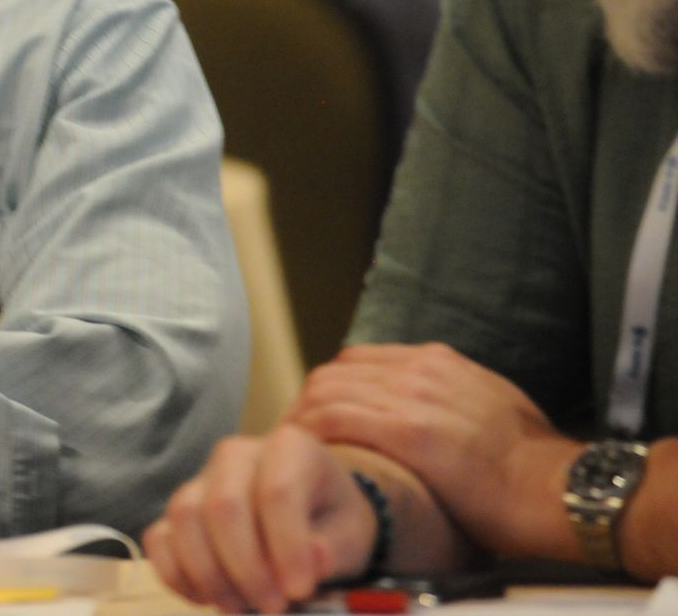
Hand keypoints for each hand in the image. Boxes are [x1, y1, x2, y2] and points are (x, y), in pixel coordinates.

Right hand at [144, 426, 378, 612]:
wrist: (311, 515)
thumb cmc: (332, 520)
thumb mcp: (351, 533)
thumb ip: (335, 547)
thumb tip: (314, 559)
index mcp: (288, 448)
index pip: (277, 492)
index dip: (286, 546)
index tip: (300, 590)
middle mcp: (236, 454)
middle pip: (223, 506)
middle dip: (245, 567)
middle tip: (273, 606)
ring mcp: (200, 480)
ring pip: (185, 519)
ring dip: (210, 575)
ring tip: (241, 606)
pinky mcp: (178, 511)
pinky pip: (158, 538)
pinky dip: (176, 575)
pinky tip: (207, 598)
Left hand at [287, 343, 578, 558]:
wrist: (561, 489)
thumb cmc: (533, 467)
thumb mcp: (492, 407)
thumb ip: (451, 401)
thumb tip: (428, 418)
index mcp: (440, 361)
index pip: (360, 361)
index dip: (331, 390)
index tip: (317, 418)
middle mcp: (422, 368)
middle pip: (336, 372)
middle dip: (307, 403)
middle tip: (294, 437)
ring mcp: (414, 396)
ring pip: (327, 391)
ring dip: (300, 419)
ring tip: (288, 451)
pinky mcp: (409, 431)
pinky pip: (335, 419)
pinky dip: (309, 433)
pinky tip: (300, 454)